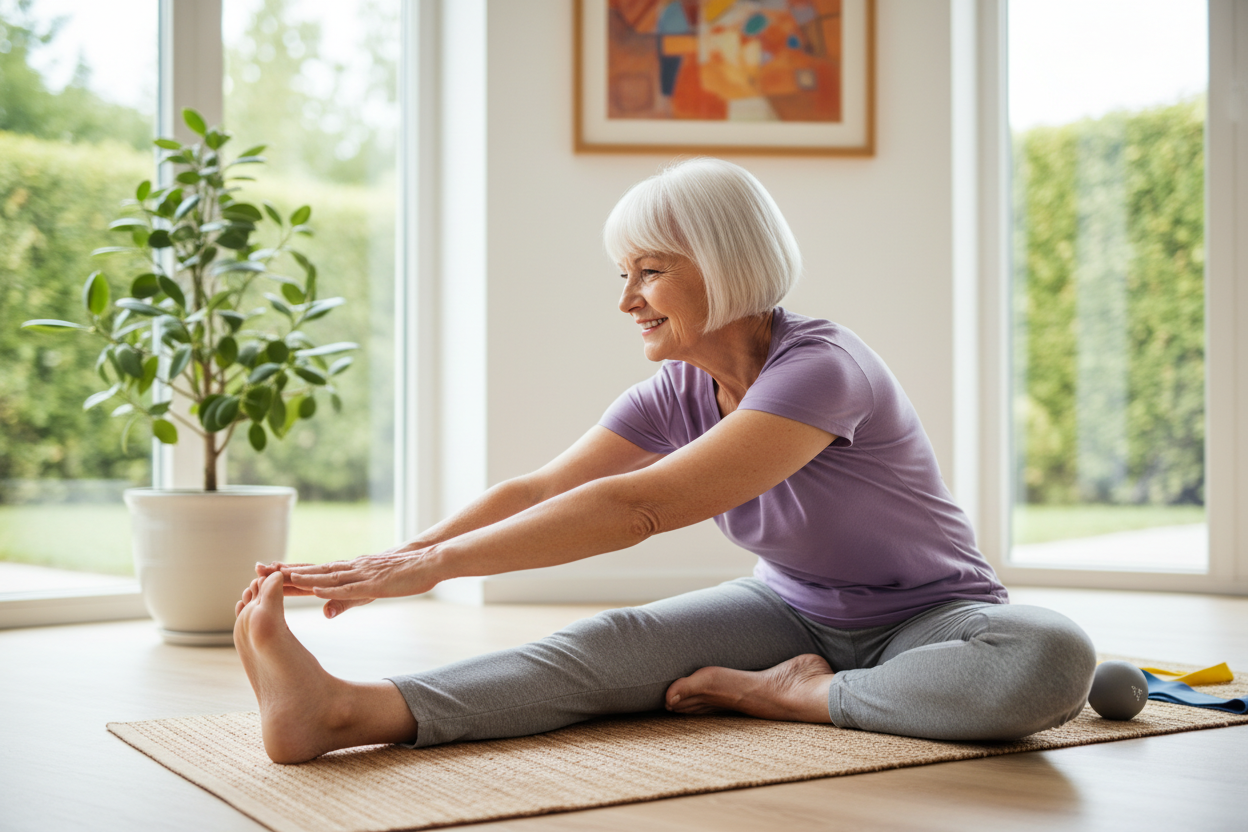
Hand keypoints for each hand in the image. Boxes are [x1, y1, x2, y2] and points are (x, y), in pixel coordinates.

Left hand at [267, 547, 441, 618]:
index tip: (263, 574)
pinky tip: (314, 589)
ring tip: (277, 576)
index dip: (288, 573)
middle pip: (311, 570)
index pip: (312, 573)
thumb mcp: (369, 592)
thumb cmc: (401, 577)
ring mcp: (360, 574)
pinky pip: (348, 587)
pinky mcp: (373, 583)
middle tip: (257, 569)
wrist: (428, 561)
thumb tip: (324, 612)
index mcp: (346, 572)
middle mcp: (349, 569)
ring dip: (302, 576)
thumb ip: (346, 601)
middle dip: (284, 571)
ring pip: (325, 576)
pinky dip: (330, 588)